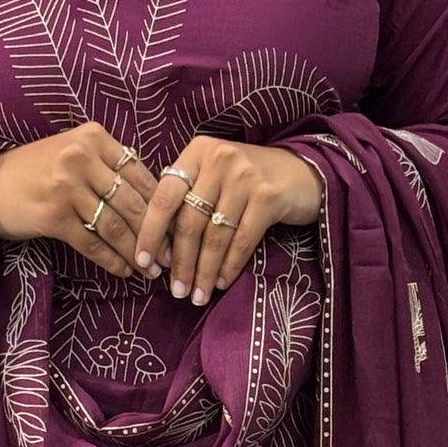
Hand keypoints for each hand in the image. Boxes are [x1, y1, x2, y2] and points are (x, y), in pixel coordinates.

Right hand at [0, 120, 159, 280]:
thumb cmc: (36, 171)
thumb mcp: (73, 152)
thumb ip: (109, 165)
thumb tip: (156, 197)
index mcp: (94, 137)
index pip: (141, 173)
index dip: (163, 205)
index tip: (177, 228)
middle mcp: (81, 157)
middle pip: (132, 201)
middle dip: (156, 234)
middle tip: (172, 257)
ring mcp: (66, 186)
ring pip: (115, 225)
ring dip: (137, 252)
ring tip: (151, 270)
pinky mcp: (53, 215)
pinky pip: (92, 243)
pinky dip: (111, 260)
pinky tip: (123, 271)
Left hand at [134, 137, 324, 305]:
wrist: (304, 172)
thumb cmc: (249, 179)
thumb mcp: (214, 175)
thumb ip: (188, 196)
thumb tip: (157, 246)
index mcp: (198, 152)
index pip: (164, 196)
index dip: (150, 232)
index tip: (143, 263)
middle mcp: (219, 160)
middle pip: (189, 221)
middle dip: (180, 262)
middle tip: (176, 291)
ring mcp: (245, 176)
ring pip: (214, 235)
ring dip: (204, 271)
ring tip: (197, 295)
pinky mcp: (268, 197)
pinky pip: (242, 240)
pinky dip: (230, 266)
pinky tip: (222, 282)